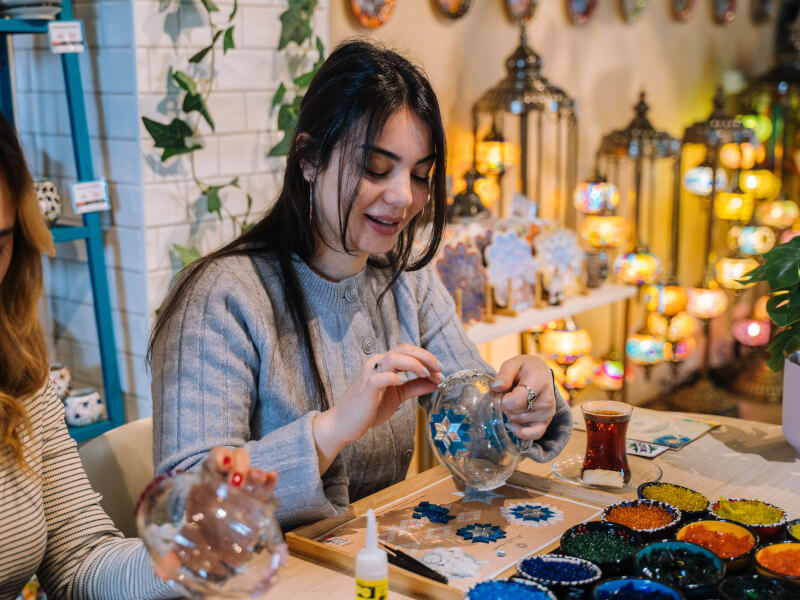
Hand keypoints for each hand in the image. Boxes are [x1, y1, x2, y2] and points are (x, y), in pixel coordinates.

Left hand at [154, 447, 278, 582]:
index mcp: (207, 483)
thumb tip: (163, 571)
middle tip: (238, 482)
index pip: (215, 458)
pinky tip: (272, 478)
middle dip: (240, 465)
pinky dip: (271, 481)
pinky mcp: (259, 501)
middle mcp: (227, 481)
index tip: (222, 468)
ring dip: (257, 472)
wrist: (215, 549)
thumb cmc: (198, 539)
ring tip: (258, 478)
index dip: (220, 457)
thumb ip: (173, 556)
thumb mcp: (185, 543)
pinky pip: (267, 486)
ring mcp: (245, 489)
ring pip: (254, 470)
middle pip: (237, 458)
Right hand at [313, 344, 442, 469]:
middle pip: (404, 349)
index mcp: (384, 363)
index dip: (426, 357)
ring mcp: (370, 374)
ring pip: (394, 357)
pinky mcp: (367, 388)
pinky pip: (382, 377)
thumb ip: (414, 387)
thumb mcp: (397, 396)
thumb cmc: (368, 409)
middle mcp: (377, 363)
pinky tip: (403, 383)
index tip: (440, 371)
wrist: (343, 424)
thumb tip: (435, 382)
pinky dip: (396, 378)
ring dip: (414, 364)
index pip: (408, 350)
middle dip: (425, 357)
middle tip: (439, 369)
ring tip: (425, 375)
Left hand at [490, 355, 556, 440]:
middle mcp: (546, 400)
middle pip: (514, 413)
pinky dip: (520, 432)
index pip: (514, 402)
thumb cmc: (525, 369)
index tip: (500, 391)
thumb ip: (504, 375)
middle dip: (504, 405)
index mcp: (539, 382)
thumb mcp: (513, 364)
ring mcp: (547, 413)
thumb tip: (496, 387)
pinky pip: (533, 435)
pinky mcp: (546, 422)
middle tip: (506, 394)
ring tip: (513, 400)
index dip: (501, 399)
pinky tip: (512, 424)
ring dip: (509, 413)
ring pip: (518, 422)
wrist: (541, 374)